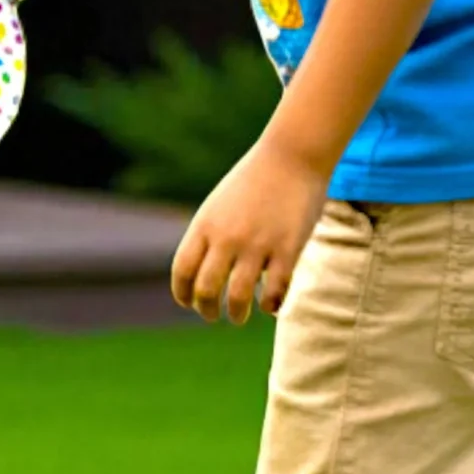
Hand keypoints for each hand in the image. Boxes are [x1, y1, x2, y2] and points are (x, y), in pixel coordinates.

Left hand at [170, 135, 329, 324]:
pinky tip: (270, 306)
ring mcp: (257, 245)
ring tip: (238, 318)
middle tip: (212, 316)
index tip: (188, 303)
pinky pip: (275, 291)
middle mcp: (227, 238)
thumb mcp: (219, 205)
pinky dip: (270, 305)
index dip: (182, 293)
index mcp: (205, 225)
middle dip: (207, 310)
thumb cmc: (254, 181)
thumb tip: (201, 272)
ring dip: (236, 314)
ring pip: (239, 297)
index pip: (182, 270)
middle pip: (206, 289)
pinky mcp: (288, 249)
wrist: (292, 156)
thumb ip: (208, 236)